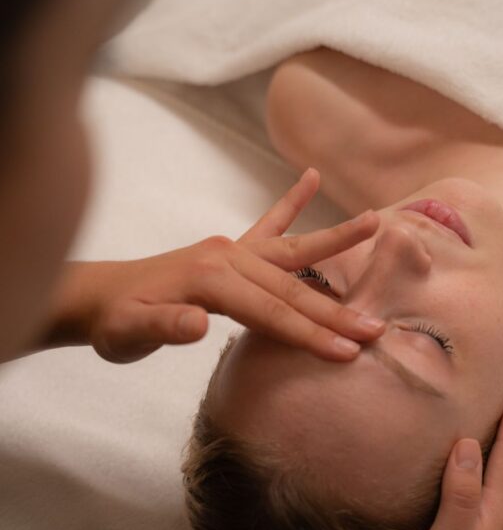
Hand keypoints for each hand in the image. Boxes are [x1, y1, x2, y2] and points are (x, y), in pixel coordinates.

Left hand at [52, 169, 384, 363]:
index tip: (348, 351)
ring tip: (376, 221)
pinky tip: (312, 178)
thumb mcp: (128, 332)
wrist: (97, 297)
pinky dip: (292, 203)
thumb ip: (164, 327)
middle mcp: (228, 256)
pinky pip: (269, 226)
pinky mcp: (231, 251)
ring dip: (334, 243)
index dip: (310, 334)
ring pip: (293, 252)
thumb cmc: (115, 321)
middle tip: (377, 329)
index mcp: (211, 277)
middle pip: (291, 287)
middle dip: (335, 310)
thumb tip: (201, 324)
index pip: (271, 311)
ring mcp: (232, 250)